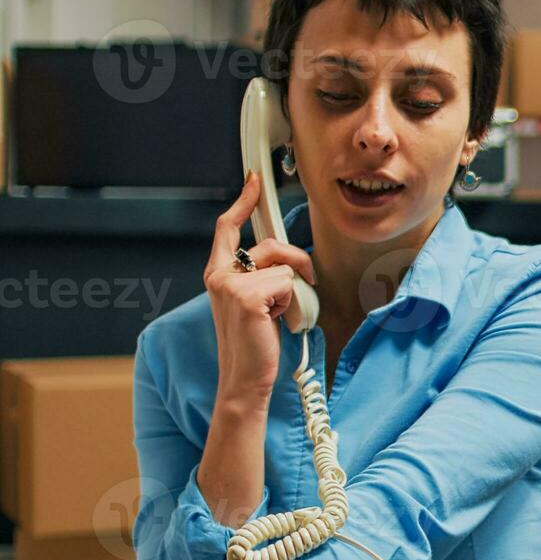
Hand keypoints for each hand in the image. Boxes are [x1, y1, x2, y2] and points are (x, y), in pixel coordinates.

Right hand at [204, 173, 317, 400]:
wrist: (248, 377)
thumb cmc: (256, 343)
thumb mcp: (256, 302)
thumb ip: (261, 275)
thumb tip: (287, 259)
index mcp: (218, 273)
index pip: (227, 228)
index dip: (242, 202)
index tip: (253, 181)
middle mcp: (219, 275)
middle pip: (272, 245)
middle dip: (298, 263)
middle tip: (302, 288)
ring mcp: (231, 284)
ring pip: (285, 267)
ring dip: (295, 291)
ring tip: (281, 315)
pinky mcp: (247, 296)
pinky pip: (290, 283)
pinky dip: (294, 303)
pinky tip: (279, 322)